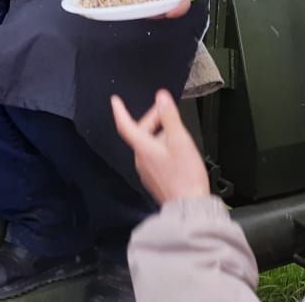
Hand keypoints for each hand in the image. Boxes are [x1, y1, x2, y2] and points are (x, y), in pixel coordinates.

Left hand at [112, 90, 209, 204]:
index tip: (115, 101)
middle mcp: (141, 159)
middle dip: (152, 120)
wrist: (189, 206)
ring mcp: (146, 171)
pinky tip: (176, 152)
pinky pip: (153, 157)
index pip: (125, 125)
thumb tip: (161, 99)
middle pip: (140, 133)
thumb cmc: (186, 177)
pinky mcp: (154, 179)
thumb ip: (169, 117)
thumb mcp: (180, 141)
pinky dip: (161, 148)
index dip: (120, 110)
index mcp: (143, 148)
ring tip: (176, 132)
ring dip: (159, 134)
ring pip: (148, 145)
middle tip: (165, 112)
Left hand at [135, 0, 191, 18]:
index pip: (182, 6)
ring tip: (136, 6)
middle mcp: (168, 2)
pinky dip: (134, 3)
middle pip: (165, 11)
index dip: (177, 11)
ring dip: (144, 10)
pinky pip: (140, 3)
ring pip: (151, 10)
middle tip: (149, 10)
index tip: (169, 12)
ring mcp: (156, 1)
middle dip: (157, 13)